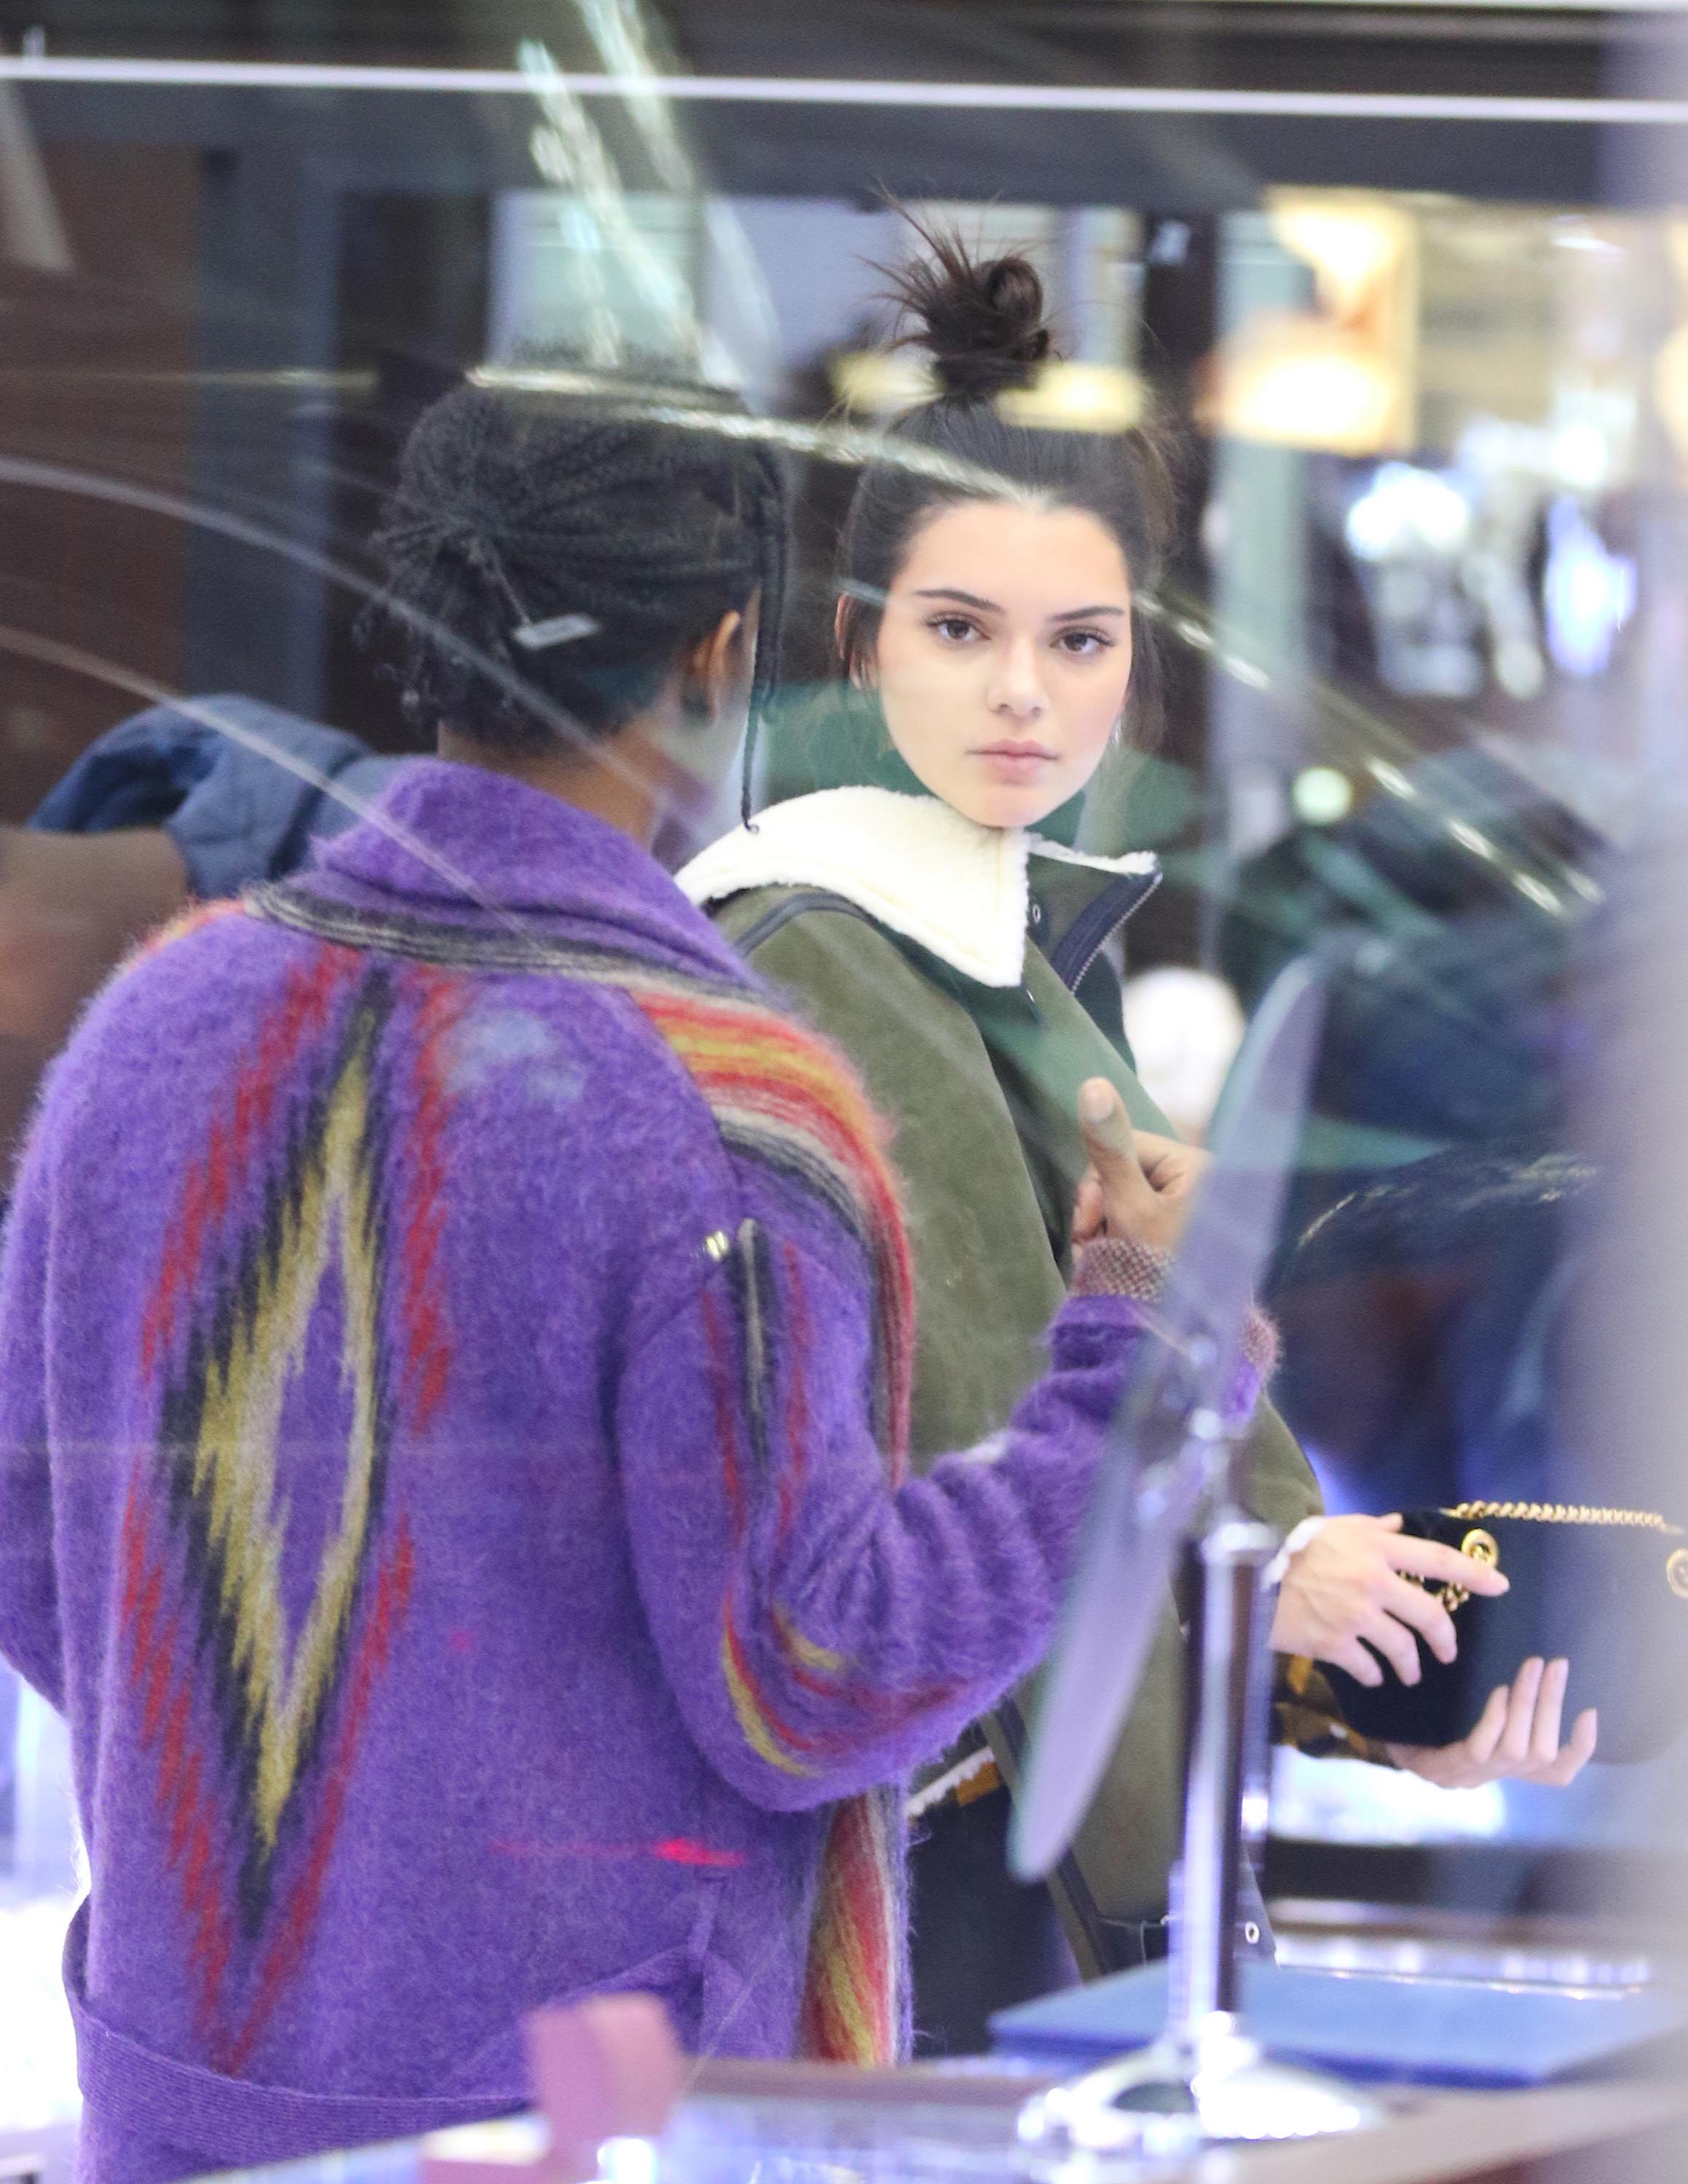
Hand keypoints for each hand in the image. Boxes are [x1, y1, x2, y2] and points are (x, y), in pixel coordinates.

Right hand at [1071, 1079, 1209, 1257]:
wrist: (1177, 1343)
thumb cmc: (1158, 1270)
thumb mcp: (1127, 1206)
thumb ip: (1108, 1149)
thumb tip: (1092, 1083)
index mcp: (1198, 1167)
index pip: (1127, 1146)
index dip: (1097, 1182)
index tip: (1089, 1221)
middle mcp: (1200, 1184)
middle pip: (1123, 1175)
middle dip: (1098, 1212)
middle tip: (1090, 1247)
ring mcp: (1190, 1212)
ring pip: (1123, 1202)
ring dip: (1101, 1232)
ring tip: (1099, 1264)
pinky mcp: (1180, 1239)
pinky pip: (1134, 1225)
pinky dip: (1115, 1245)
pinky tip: (1109, 1269)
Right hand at [1268, 1512, 1509, 1685]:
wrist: (1249, 1575)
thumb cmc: (1294, 1547)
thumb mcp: (1335, 1528)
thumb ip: (1371, 1529)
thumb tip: (1398, 1525)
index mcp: (1376, 1547)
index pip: (1437, 1559)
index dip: (1474, 1573)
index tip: (1500, 1586)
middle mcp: (1373, 1580)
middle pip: (1429, 1615)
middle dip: (1444, 1639)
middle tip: (1447, 1651)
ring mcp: (1355, 1615)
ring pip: (1403, 1648)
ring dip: (1410, 1665)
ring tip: (1408, 1673)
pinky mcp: (1334, 1643)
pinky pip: (1367, 1667)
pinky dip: (1374, 1675)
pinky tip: (1372, 1675)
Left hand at [1390, 1657, 1597, 1787]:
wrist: (1377, 1733)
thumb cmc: (1429, 1719)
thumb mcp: (1469, 1711)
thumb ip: (1504, 1703)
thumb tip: (1535, 1664)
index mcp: (1505, 1768)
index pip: (1557, 1773)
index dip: (1580, 1748)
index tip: (1590, 1711)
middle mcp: (1494, 1777)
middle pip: (1541, 1752)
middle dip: (1552, 1705)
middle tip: (1557, 1664)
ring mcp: (1471, 1777)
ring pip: (1517, 1749)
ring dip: (1528, 1705)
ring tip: (1531, 1667)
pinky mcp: (1446, 1769)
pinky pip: (1481, 1748)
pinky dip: (1495, 1719)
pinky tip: (1498, 1691)